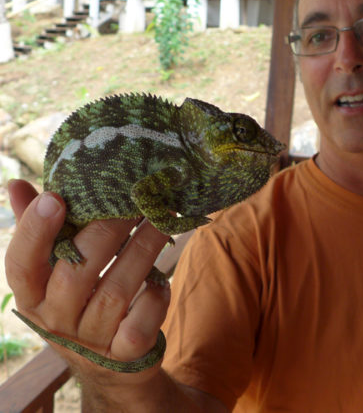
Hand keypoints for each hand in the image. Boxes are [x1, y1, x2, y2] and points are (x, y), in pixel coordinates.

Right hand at [5, 179, 170, 378]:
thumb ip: (40, 230)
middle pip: (75, 273)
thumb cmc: (80, 301)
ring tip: (162, 218)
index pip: (20, 264)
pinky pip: (141, 322)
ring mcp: (91, 340)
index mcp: (33, 296)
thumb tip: (15, 185)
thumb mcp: (55, 271)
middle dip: (108, 230)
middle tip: (135, 199)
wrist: (107, 363)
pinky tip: (162, 275)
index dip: (34, 230)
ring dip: (142, 249)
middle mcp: (56, 321)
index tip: (56, 198)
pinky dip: (155, 295)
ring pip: (116, 291)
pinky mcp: (125, 353)